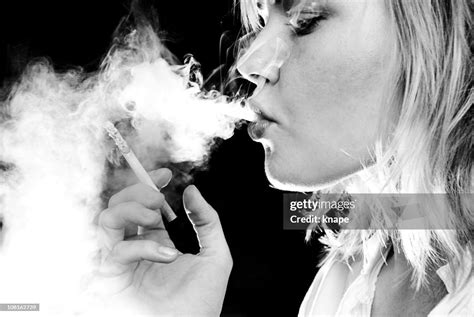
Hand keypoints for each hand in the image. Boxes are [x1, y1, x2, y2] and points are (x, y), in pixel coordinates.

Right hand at [94, 168, 232, 315]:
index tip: (165, 175)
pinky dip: (142, 247)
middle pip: (120, 205)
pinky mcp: (112, 277)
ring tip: (156, 221)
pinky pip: (117, 250)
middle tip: (159, 201)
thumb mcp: (216, 255)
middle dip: (138, 193)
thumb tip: (192, 191)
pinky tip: (166, 256)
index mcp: (159, 240)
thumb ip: (208, 221)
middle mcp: (138, 247)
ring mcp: (123, 261)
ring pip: (107, 219)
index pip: (144, 204)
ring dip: (132, 211)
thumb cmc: (202, 303)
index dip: (150, 184)